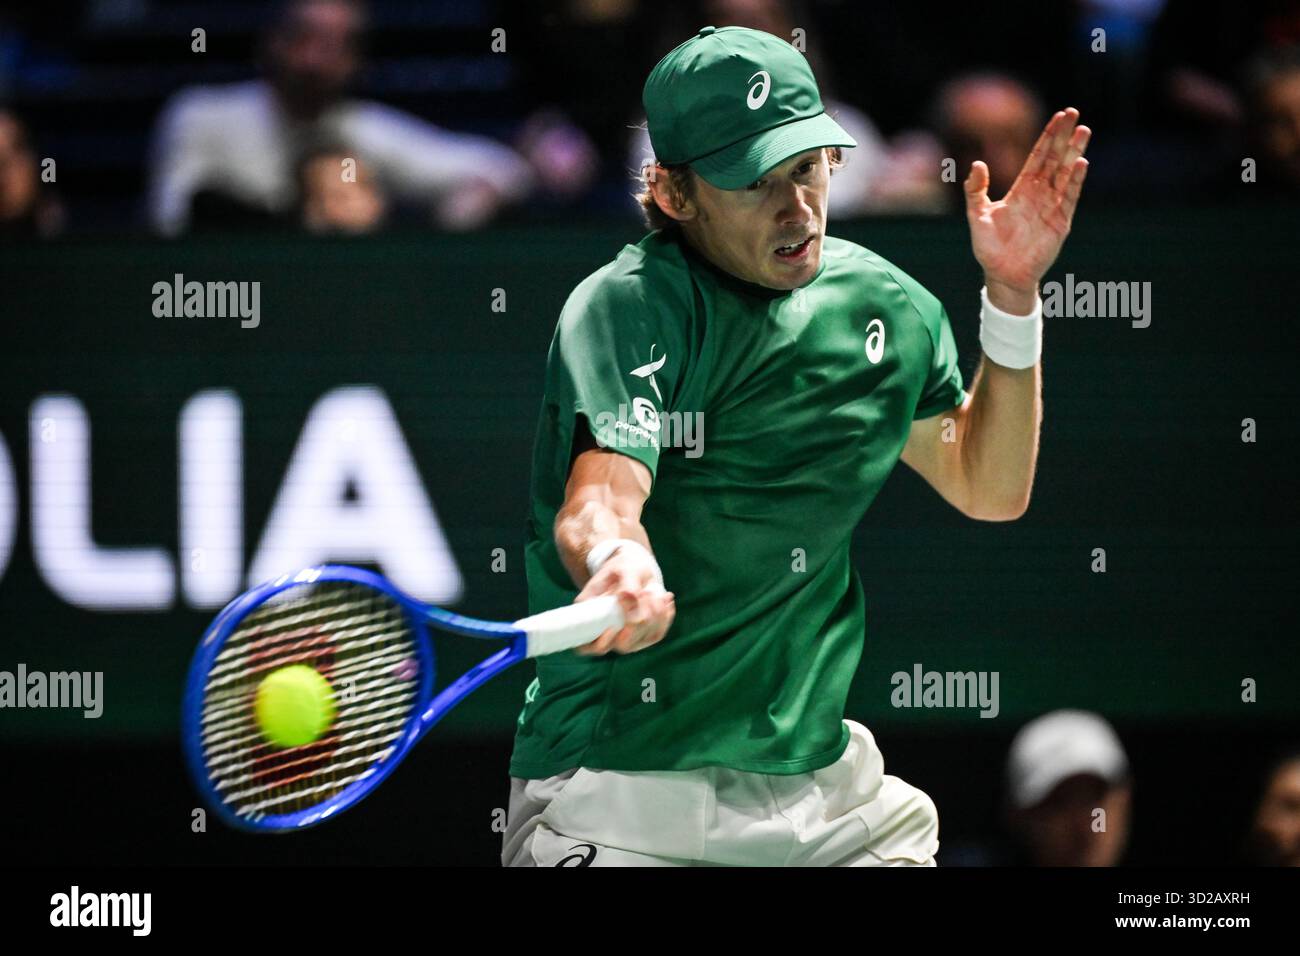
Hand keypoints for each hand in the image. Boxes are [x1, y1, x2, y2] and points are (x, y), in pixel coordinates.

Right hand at [573, 548, 674, 655]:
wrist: (633, 570)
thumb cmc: (622, 568)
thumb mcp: (623, 568)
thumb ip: (626, 582)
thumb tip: (629, 596)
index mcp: (590, 619)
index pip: (588, 647)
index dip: (602, 641)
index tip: (613, 625)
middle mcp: (607, 634)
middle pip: (623, 645)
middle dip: (637, 621)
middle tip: (643, 593)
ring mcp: (627, 638)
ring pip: (643, 637)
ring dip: (654, 613)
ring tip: (652, 590)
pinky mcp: (645, 636)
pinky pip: (658, 632)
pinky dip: (665, 615)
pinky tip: (665, 598)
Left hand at [965, 108, 1090, 310]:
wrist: (1002, 275)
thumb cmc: (989, 247)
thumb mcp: (977, 215)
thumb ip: (975, 190)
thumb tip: (977, 163)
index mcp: (1022, 189)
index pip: (1038, 156)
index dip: (1048, 136)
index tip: (1059, 115)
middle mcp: (1039, 194)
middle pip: (1055, 159)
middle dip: (1064, 136)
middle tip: (1074, 113)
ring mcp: (1052, 207)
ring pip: (1065, 174)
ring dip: (1074, 152)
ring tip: (1083, 131)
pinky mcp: (1060, 222)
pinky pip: (1069, 197)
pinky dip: (1075, 180)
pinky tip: (1081, 163)